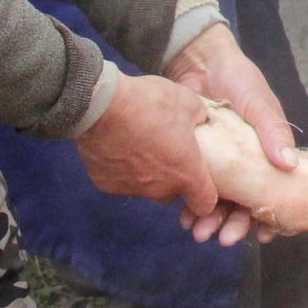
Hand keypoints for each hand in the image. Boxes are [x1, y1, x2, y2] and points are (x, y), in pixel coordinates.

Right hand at [76, 71, 220, 224]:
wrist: (101, 107)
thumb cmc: (150, 104)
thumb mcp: (189, 103)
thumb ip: (200, 119)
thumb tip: (201, 121)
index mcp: (186, 173)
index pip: (204, 204)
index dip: (206, 197)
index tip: (202, 185)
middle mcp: (160, 189)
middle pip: (172, 194)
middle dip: (173, 179)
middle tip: (169, 152)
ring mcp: (131, 189)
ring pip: (145, 188)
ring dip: (147, 173)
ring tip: (141, 144)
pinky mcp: (106, 184)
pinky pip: (120, 181)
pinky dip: (122, 169)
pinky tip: (119, 146)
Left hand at [164, 22, 294, 242]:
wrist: (198, 63)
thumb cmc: (239, 81)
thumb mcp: (261, 105)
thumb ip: (274, 133)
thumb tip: (290, 166)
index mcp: (265, 154)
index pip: (271, 191)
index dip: (269, 216)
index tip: (264, 236)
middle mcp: (243, 165)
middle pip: (243, 203)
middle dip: (235, 224)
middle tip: (223, 240)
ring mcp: (218, 164)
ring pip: (218, 201)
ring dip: (211, 220)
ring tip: (200, 233)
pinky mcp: (194, 159)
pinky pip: (192, 188)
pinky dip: (189, 205)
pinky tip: (183, 217)